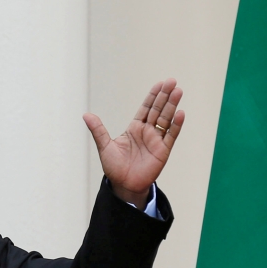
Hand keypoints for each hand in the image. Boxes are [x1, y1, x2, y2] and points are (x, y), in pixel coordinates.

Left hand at [83, 79, 184, 206]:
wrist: (123, 185)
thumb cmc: (114, 167)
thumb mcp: (104, 146)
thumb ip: (98, 130)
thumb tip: (86, 115)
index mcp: (134, 128)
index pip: (146, 108)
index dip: (153, 96)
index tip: (160, 84)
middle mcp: (147, 132)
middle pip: (158, 110)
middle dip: (164, 96)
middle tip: (172, 81)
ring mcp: (156, 140)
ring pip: (166, 119)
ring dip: (172, 106)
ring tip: (178, 91)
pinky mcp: (163, 151)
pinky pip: (171, 136)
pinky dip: (176, 125)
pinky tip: (180, 113)